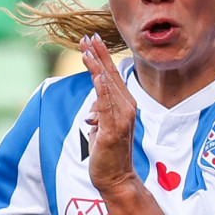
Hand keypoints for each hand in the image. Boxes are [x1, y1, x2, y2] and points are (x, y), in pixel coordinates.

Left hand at [80, 35, 142, 198]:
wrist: (116, 178)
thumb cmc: (108, 153)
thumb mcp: (101, 127)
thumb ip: (99, 112)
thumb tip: (92, 109)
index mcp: (124, 105)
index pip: (111, 76)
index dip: (102, 57)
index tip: (92, 39)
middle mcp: (127, 108)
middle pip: (111, 76)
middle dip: (99, 55)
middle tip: (88, 36)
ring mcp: (122, 119)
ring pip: (108, 87)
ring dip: (98, 66)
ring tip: (87, 49)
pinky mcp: (113, 130)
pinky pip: (107, 106)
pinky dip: (103, 90)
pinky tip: (98, 76)